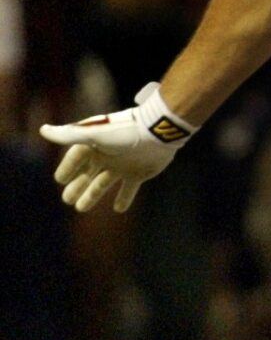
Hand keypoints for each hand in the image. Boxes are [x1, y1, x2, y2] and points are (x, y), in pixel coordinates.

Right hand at [39, 82, 196, 212]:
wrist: (158, 132)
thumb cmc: (123, 132)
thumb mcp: (93, 134)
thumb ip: (69, 135)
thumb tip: (43, 130)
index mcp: (94, 145)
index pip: (75, 159)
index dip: (67, 169)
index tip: (59, 179)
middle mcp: (107, 155)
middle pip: (87, 174)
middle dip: (77, 186)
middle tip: (67, 200)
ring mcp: (123, 165)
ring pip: (103, 184)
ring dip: (93, 195)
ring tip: (81, 208)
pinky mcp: (139, 173)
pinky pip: (129, 189)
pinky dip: (124, 198)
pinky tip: (119, 208)